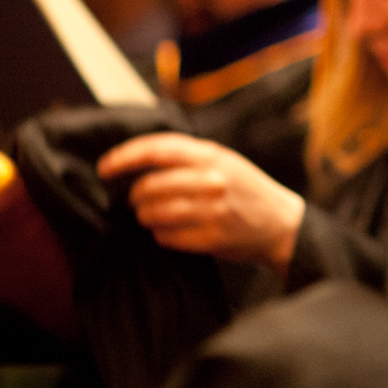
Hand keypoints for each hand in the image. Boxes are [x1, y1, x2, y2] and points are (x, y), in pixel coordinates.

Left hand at [99, 133, 305, 274]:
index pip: (157, 150)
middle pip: (149, 187)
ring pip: (153, 214)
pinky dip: (161, 235)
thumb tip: (138, 163)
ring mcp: (213, 210)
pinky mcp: (212, 237)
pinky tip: (170, 232)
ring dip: (145, 217)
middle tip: (136, 202)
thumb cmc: (246, 191)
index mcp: (212, 155)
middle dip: (134, 197)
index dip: (125, 157)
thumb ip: (188, 159)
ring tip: (152, 217)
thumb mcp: (224, 162)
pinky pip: (166, 237)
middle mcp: (213, 180)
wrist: (282, 224)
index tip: (105, 167)